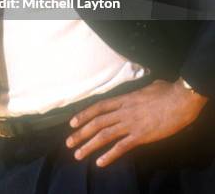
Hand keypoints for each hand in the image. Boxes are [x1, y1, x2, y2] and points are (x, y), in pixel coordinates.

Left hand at [66, 78, 207, 166]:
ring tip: (78, 154)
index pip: (99, 107)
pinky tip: (100, 162)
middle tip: (69, 142)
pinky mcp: (141, 136)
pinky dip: (110, 155)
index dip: (84, 114)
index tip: (73, 123)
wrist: (180, 100)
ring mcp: (131, 124)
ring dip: (89, 145)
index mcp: (124, 99)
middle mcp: (123, 112)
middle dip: (81, 133)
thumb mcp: (148, 87)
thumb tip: (142, 90)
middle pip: (97, 122)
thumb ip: (140, 92)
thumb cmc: (167, 91)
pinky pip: (122, 147)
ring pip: (105, 135)